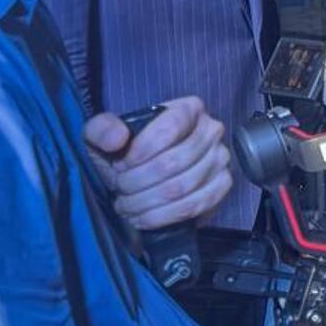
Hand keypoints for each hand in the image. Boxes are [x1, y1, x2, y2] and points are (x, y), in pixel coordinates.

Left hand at [83, 96, 231, 230]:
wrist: (142, 174)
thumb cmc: (125, 150)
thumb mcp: (103, 134)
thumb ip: (102, 129)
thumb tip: (118, 138)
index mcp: (189, 109)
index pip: (169, 129)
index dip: (139, 152)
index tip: (119, 166)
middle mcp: (212, 130)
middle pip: (173, 162)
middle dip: (138, 182)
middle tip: (119, 189)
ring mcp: (220, 159)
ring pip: (182, 187)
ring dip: (147, 202)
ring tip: (127, 205)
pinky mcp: (222, 185)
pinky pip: (195, 205)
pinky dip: (164, 216)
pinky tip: (144, 217)